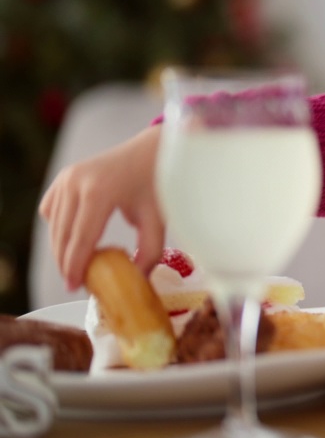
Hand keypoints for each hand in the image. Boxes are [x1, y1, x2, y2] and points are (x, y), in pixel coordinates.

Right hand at [38, 125, 165, 290]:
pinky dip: (59, 227)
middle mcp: (77, 182)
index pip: (82, 238)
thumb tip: (137, 281)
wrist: (153, 150)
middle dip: (66, 262)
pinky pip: (52, 210)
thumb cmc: (159, 183)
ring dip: (62, 247)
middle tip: (76, 283)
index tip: (75, 287)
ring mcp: (66, 177)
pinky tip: (76, 237)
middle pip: (63, 234)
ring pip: (54, 225)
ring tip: (78, 266)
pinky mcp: (63, 177)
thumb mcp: (158, 219)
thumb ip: (150, 252)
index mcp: (100, 190)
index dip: (76, 266)